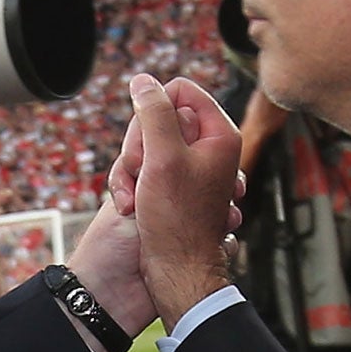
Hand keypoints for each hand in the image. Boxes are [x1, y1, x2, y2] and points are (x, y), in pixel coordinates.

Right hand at [120, 74, 243, 328]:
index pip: (181, 91)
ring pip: (148, 145)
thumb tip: (143, 81)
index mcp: (220, 135)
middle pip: (161, 117)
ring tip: (135, 197)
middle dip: (140, 143)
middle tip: (140, 170)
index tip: (147, 139)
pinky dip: (133, 184)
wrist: (174, 270)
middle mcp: (209, 149)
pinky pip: (146, 169)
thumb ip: (154, 112)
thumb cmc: (175, 219)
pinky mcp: (174, 187)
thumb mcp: (161, 157)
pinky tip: (132, 207)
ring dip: (131, 169)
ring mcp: (191, 169)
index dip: (154, 109)